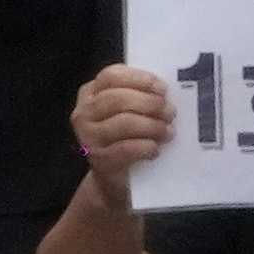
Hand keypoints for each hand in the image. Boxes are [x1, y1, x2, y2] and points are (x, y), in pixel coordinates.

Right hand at [69, 63, 179, 184]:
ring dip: (152, 126)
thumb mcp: (128, 110)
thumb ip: (139, 94)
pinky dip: (145, 147)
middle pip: (118, 99)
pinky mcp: (98, 161)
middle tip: (170, 111)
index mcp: (90, 93)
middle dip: (149, 103)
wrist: (116, 177)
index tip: (161, 87)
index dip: (138, 78)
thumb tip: (165, 89)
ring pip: (123, 123)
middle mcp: (84, 113)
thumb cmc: (126, 135)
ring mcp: (88, 138)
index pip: (111, 76)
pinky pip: (125, 149)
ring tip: (168, 131)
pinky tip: (155, 148)